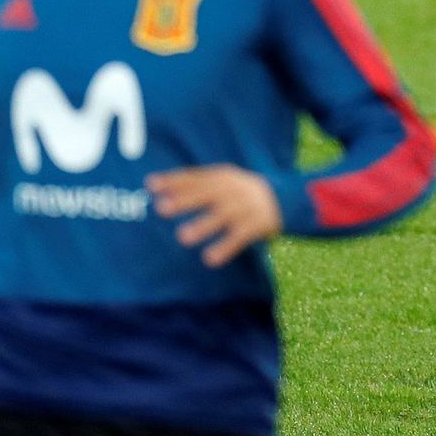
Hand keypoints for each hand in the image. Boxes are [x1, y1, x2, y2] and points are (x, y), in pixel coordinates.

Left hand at [147, 165, 282, 266]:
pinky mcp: (257, 225)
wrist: (285, 199)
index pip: (195, 177)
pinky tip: (209, 259)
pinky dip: (225, 247)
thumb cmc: (242, 192)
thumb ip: (197, 184)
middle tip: (161, 208)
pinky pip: (239, 237)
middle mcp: (233, 189)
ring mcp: (245, 206)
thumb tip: (156, 186)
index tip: (150, 185)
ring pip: (222, 216)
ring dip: (202, 225)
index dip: (173, 180)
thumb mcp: (224, 181)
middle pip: (206, 193)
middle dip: (184, 200)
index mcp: (223, 176)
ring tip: (181, 237)